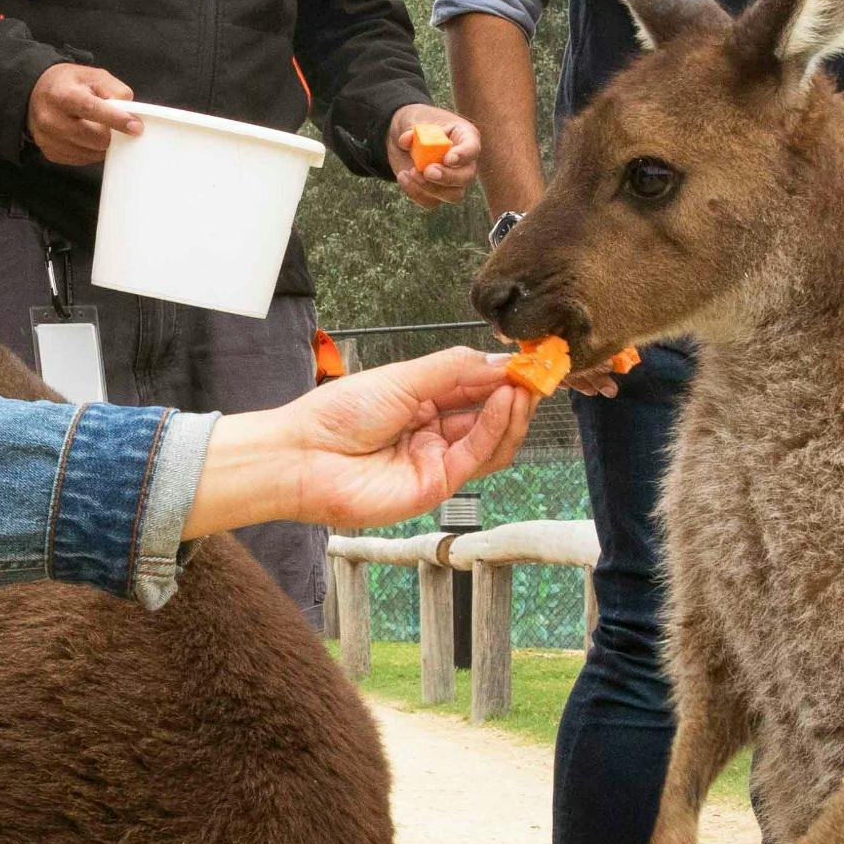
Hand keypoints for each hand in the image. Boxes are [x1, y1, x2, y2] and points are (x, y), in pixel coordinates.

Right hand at [28, 63, 137, 167]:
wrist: (37, 93)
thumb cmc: (69, 84)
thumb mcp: (93, 75)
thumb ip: (115, 90)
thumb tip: (130, 112)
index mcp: (62, 94)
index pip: (90, 109)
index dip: (115, 119)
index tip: (136, 127)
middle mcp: (50, 118)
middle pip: (93, 137)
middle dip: (112, 134)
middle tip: (118, 126)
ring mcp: (48, 139)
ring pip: (90, 152)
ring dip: (103, 144)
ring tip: (99, 128)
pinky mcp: (50, 153)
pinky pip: (81, 160)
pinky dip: (91, 151)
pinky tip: (88, 137)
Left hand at [189, 348, 534, 536]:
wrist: (304, 457)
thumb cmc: (338, 414)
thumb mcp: (402, 378)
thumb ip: (452, 370)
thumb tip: (499, 361)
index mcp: (420, 401)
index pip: (474, 386)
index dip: (502, 373)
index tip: (530, 357)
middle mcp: (432, 432)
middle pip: (488, 414)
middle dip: (516, 392)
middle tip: (539, 372)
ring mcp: (436, 460)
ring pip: (492, 440)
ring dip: (512, 411)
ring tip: (524, 386)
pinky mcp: (437, 486)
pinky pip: (477, 456)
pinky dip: (495, 428)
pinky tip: (506, 402)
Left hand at [386, 103, 479, 206]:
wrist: (405, 140)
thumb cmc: (417, 125)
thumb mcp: (413, 120)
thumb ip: (412, 130)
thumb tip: (405, 141)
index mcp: (464, 137)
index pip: (472, 148)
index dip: (463, 156)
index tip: (448, 159)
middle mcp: (464, 162)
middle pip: (466, 177)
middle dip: (447, 177)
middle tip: (427, 171)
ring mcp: (453, 180)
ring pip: (453, 195)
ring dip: (430, 188)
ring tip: (410, 171)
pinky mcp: (436, 192)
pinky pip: (431, 202)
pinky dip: (415, 193)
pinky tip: (402, 176)